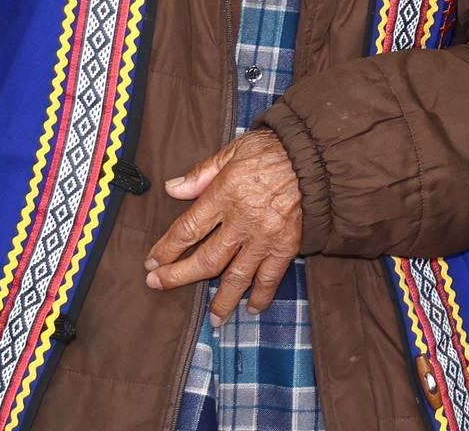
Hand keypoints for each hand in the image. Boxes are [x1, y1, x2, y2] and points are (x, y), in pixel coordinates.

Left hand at [145, 131, 303, 324]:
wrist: (317, 156)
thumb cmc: (273, 150)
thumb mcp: (233, 151)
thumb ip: (202, 173)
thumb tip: (171, 188)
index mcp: (224, 195)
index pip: (187, 229)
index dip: (166, 248)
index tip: (152, 261)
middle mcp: (242, 222)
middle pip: (205, 259)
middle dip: (178, 276)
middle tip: (158, 285)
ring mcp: (265, 237)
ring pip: (236, 276)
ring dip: (221, 299)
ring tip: (211, 317)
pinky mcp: (287, 245)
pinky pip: (271, 276)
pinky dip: (262, 295)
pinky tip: (253, 308)